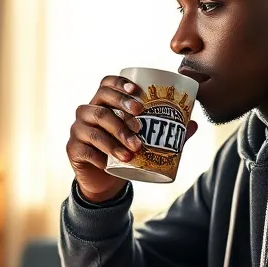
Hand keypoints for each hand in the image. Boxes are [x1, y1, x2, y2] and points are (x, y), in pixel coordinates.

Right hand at [66, 75, 198, 202]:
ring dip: (116, 139)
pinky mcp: (73, 150)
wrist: (105, 182)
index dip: (120, 84)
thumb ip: (167, 133)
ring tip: (134, 150)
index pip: (106, 84)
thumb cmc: (125, 153)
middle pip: (101, 102)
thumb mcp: (145, 141)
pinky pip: (85, 150)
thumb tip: (194, 123)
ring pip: (95, 129)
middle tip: (141, 124)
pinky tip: (110, 163)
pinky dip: (100, 156)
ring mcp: (78, 131)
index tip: (138, 93)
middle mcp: (87, 112)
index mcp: (103, 103)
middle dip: (121, 110)